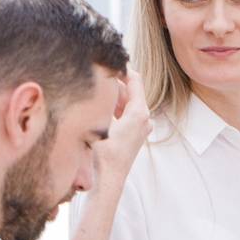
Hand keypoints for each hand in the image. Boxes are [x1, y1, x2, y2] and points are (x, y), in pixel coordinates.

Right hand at [92, 68, 150, 192]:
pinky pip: (125, 114)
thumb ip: (103, 98)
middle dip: (114, 82)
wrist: (108, 179)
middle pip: (130, 91)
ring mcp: (141, 127)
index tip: (108, 60)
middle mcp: (145, 118)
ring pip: (126, 103)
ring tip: (95, 88)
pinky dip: (114, 107)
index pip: (134, 79)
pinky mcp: (134, 135)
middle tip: (96, 72)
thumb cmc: (104, 152)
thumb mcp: (101, 120)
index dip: (121, 68)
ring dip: (112, 96)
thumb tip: (99, 78)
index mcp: (140, 112)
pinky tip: (99, 106)